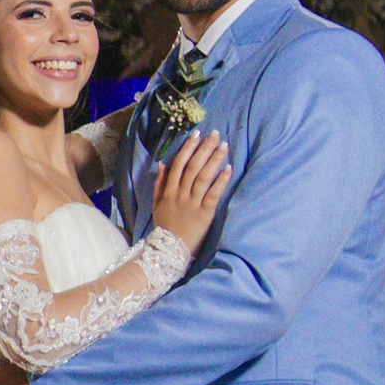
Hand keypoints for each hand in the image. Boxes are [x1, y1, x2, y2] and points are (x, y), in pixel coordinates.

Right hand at [149, 131, 232, 253]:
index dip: (187, 148)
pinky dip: (220, 181)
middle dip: (204, 148)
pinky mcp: (204, 214)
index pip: (178, 164)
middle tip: (215, 133)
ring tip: (224, 146)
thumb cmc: (165, 226)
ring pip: (202, 177)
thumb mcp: (156, 204)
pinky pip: (212, 194)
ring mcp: (191, 204)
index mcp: (168, 191)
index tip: (196, 134)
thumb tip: (162, 163)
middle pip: (192, 166)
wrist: (169, 250)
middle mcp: (179, 194)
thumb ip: (159, 183)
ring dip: (214, 159)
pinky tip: (228, 168)